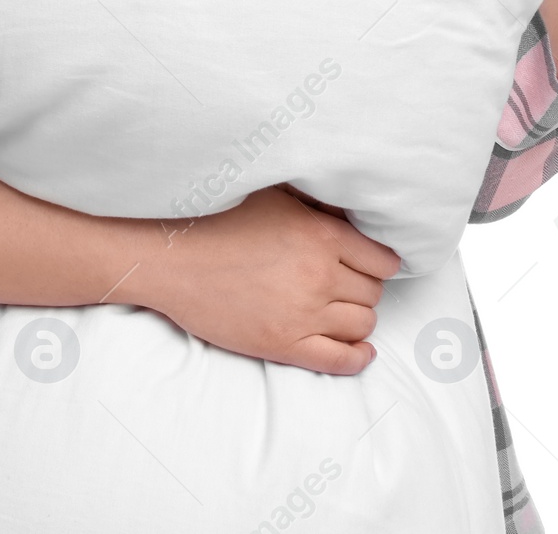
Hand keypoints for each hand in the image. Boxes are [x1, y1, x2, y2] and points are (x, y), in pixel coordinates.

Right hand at [129, 183, 400, 375]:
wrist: (175, 258)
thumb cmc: (222, 218)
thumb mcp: (278, 196)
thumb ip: (320, 207)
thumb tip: (354, 218)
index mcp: (322, 237)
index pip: (382, 261)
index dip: (379, 262)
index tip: (372, 263)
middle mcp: (320, 277)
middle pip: (372, 294)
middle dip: (364, 288)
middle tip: (347, 282)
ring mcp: (303, 315)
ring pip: (361, 326)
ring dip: (357, 317)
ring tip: (342, 308)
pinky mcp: (284, 345)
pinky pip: (339, 361)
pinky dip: (357, 358)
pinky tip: (360, 351)